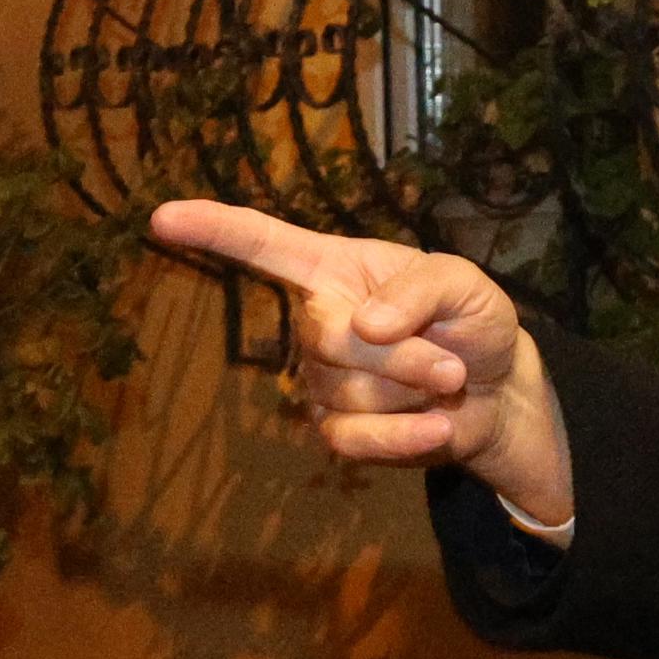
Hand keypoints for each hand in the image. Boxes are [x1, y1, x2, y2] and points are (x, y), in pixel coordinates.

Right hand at [146, 201, 571, 524]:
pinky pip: (352, 440)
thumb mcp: (465, 283)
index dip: (214, 230)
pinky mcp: (335, 432)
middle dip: (402, 356)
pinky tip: (436, 426)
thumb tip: (366, 324)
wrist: (496, 393)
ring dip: (414, 393)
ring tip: (446, 383)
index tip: (162, 217)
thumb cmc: (471, 321)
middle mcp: (314, 321)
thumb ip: (421, 288)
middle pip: (327, 337)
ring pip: (349, 392)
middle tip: (452, 364)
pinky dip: (404, 437)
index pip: (263, 244)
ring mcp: (318, 380)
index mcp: (333, 268)